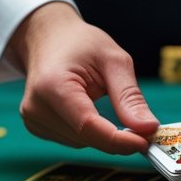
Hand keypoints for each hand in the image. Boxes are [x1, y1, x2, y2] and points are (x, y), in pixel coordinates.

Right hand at [15, 2, 158, 153]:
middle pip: (85, 137)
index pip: (88, 126)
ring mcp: (32, 119)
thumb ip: (129, 96)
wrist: (48, 38)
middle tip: (140, 125)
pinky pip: (73, 139)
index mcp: (53, 86)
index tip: (146, 142)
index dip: (119, 140)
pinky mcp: (36, 126)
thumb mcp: (113, 60)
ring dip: (101, 132)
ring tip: (102, 100)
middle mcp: (36, 107)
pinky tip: (87, 107)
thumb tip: (148, 128)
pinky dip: (89, 131)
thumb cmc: (79, 43)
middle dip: (116, 137)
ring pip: (81, 142)